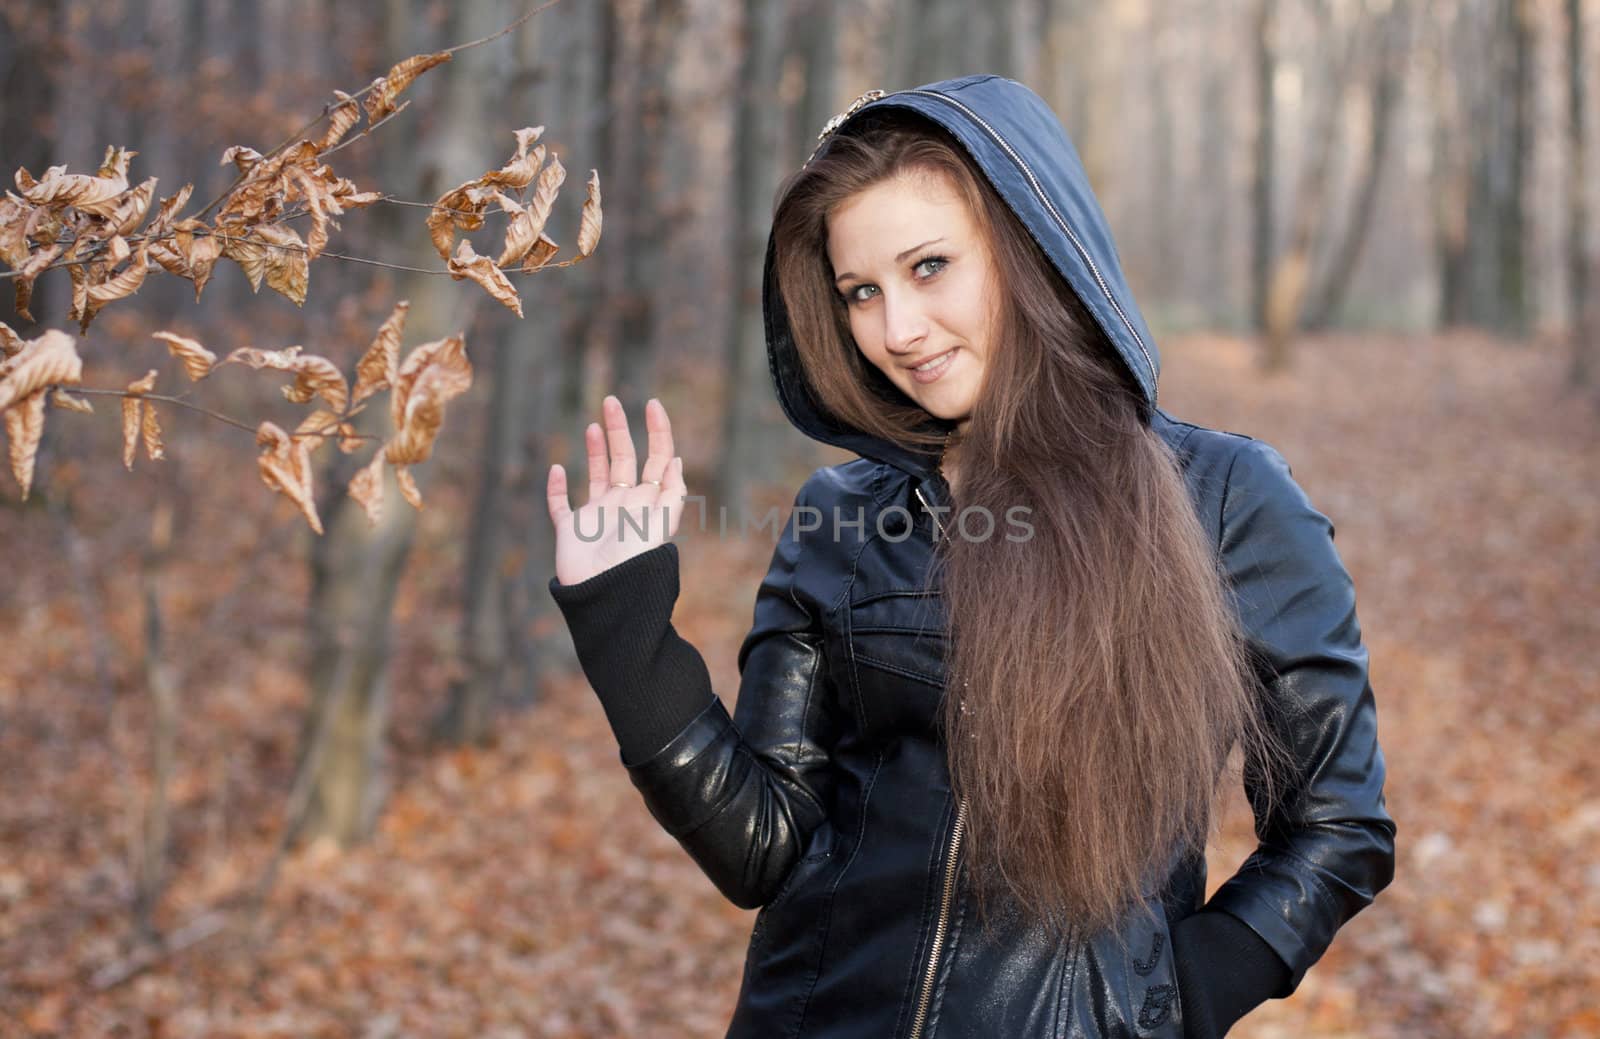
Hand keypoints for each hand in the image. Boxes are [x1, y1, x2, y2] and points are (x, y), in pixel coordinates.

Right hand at [547, 394, 686, 586]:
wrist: (605, 597)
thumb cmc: (634, 563)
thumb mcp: (659, 526)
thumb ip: (669, 494)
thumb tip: (674, 459)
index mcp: (647, 502)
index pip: (656, 459)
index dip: (658, 431)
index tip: (652, 403)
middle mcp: (624, 505)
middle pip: (625, 459)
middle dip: (619, 429)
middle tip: (612, 401)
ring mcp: (597, 517)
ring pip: (597, 476)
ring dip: (595, 451)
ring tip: (593, 425)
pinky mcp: (571, 531)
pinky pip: (561, 505)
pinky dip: (556, 488)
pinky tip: (556, 469)